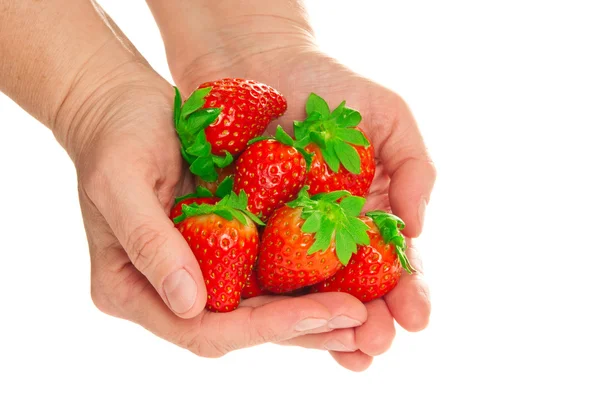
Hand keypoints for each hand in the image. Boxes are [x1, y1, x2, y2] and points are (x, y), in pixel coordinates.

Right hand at [67, 64, 368, 357]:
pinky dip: (304, 280)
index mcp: (132, 289)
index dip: (262, 328)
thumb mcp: (121, 181)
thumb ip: (150, 242)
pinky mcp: (223, 249)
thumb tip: (190, 304)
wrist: (125, 109)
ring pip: (259, 309)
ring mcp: (198, 272)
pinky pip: (266, 273)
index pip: (202, 328)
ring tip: (364, 313)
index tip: (317, 316)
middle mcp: (169, 291)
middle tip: (360, 321)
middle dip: (301, 327)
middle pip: (240, 328)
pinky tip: (346, 279)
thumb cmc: (114, 137)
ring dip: (312, 315)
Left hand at [171, 44, 434, 370]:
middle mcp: (330, 235)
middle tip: (376, 343)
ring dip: (325, 326)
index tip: (417, 317)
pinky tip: (281, 323)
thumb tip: (419, 228)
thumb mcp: (389, 116)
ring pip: (307, 293)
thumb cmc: (331, 85)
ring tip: (345, 351)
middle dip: (368, 320)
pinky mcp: (241, 233)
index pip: (394, 261)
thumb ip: (415, 168)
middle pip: (353, 289)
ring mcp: (285, 238)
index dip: (408, 291)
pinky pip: (254, 272)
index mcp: (368, 213)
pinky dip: (268, 300)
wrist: (258, 61)